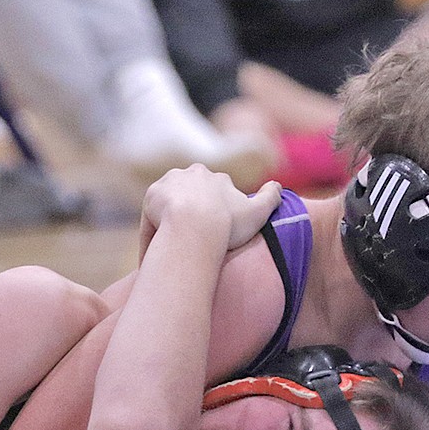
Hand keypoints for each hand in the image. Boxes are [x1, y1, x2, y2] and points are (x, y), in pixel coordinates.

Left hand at [139, 164, 280, 259]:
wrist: (196, 225)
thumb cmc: (229, 223)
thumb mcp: (259, 211)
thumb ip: (271, 196)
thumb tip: (277, 185)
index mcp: (215, 177)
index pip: (213, 192)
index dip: (214, 212)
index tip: (213, 232)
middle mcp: (192, 173)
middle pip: (190, 194)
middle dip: (190, 212)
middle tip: (192, 241)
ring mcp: (169, 183)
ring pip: (169, 205)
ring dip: (169, 222)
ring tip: (172, 250)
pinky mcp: (151, 196)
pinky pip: (151, 217)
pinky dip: (153, 234)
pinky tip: (156, 255)